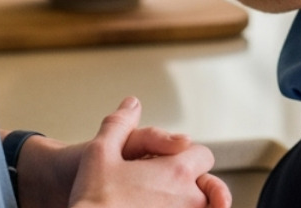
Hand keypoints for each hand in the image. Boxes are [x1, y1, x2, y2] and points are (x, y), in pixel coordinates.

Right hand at [63, 96, 229, 207]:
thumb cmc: (93, 199)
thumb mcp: (99, 152)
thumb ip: (119, 124)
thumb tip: (133, 103)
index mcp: (177, 172)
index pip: (203, 156)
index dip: (187, 155)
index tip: (172, 162)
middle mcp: (188, 199)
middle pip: (206, 187)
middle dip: (194, 183)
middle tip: (174, 185)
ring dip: (192, 204)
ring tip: (175, 202)